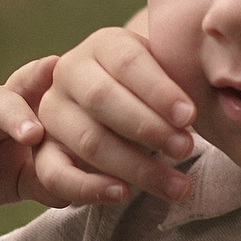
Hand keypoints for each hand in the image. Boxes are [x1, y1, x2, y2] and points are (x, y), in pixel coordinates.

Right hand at [31, 27, 198, 204]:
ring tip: (176, 186)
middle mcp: (69, 72)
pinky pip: (54, 173)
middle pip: (103, 99)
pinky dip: (88, 187)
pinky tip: (123, 194)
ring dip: (134, 166)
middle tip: (185, 149)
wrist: (121, 107)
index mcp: (103, 45)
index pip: (128, 62)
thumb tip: (197, 112)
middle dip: (148, 128)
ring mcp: (51, 111)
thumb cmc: (155, 90)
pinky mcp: (42, 150)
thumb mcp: (166, 73)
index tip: (190, 116)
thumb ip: (180, 81)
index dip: (159, 91)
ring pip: (88, 140)